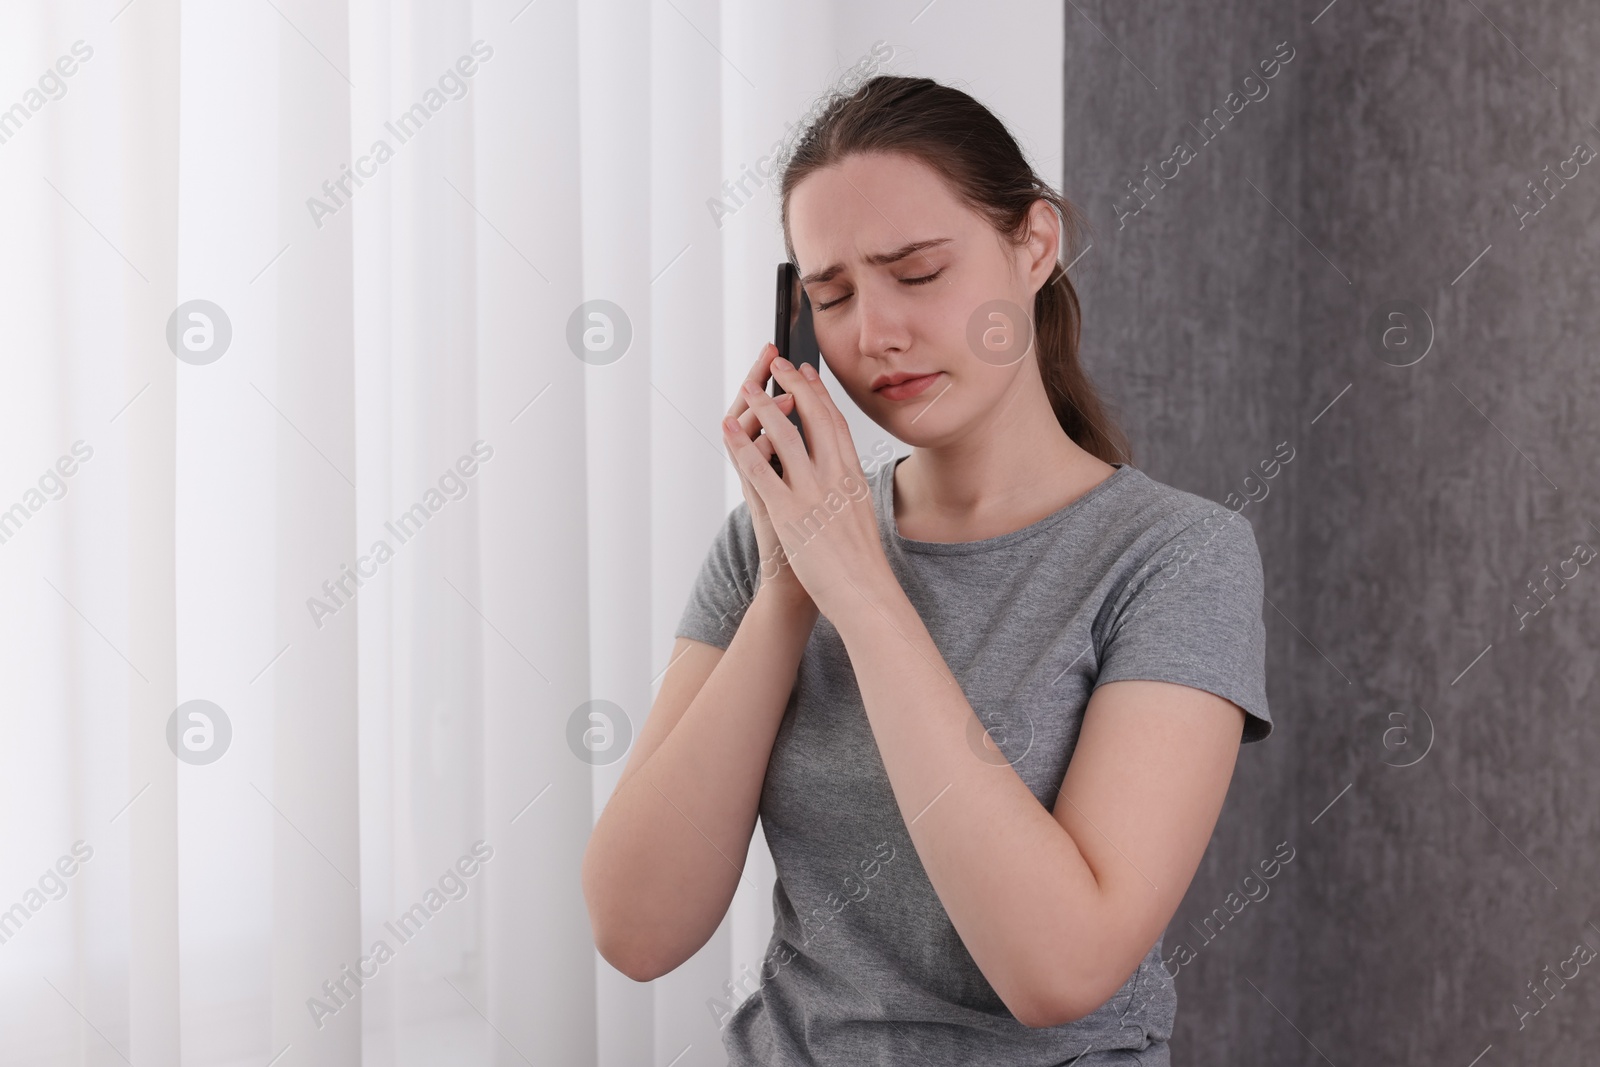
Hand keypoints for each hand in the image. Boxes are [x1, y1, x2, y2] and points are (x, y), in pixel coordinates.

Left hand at [720, 352, 894, 620]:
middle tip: (777, 364)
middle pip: (813, 417)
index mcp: (853, 476)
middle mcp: (835, 477)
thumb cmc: (863, 563)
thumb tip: (842, 475)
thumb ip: (849, 490)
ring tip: (748, 386)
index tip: (808, 372)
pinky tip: (729, 428)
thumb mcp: (862, 515)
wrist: (865, 593)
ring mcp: (812, 493)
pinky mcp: (789, 512)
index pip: (835, 422)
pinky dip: (742, 445)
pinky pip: (760, 470)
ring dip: (764, 406)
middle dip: (793, 385)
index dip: (820, 393)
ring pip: (785, 436)